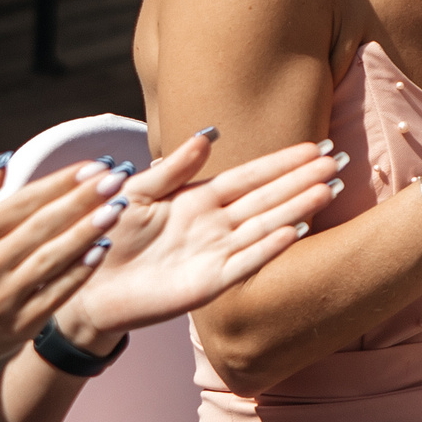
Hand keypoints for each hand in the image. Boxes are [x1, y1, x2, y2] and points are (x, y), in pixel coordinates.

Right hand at [0, 157, 125, 372]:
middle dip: (83, 200)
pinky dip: (79, 272)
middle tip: (116, 179)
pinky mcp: (20, 324)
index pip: (23, 201)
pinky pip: (56, 294)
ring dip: (87, 232)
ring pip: (52, 258)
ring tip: (116, 210)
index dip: (61, 182)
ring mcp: (4, 297)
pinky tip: (101, 251)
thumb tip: (5, 161)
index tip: (94, 166)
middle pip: (42, 226)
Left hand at [59, 133, 338, 346]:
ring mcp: (214, 254)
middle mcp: (214, 226)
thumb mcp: (136, 192)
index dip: (280, 163)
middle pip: (265, 198)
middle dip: (300, 181)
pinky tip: (294, 232)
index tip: (313, 148)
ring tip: (326, 190)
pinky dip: (268, 248)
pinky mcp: (207, 285)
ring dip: (295, 209)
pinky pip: (244, 263)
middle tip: (335, 162)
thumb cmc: (107, 233)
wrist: (87, 283)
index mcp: (198, 200)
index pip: (248, 177)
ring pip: (263, 227)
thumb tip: (208, 136)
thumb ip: (172, 168)